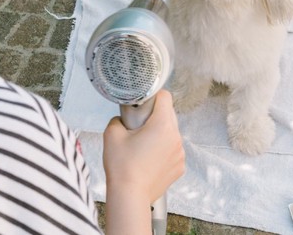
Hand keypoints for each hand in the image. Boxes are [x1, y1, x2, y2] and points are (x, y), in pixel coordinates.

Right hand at [102, 89, 184, 203]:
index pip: (165, 96)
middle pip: (169, 115)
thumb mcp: (112, 133)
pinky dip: (163, 150)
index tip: (142, 104)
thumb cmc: (122, 167)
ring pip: (171, 133)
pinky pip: (172, 150)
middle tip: (138, 126)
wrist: (130, 196)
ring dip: (159, 134)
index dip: (152, 96)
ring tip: (142, 146)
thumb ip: (119, 118)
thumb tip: (123, 118)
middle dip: (154, 116)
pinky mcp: (179, 166)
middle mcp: (176, 137)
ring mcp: (180, 153)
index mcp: (163, 125)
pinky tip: (148, 159)